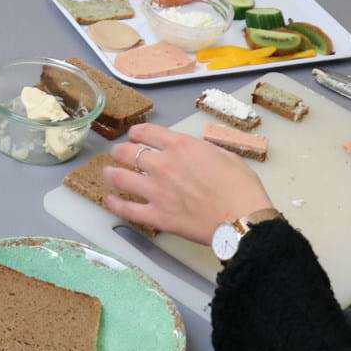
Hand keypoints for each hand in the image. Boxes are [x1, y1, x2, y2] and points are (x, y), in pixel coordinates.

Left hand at [98, 123, 274, 245]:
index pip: (146, 132)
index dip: (136, 133)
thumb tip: (194, 153)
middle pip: (127, 153)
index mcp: (180, 146)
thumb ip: (203, 151)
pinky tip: (109, 200)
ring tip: (108, 173)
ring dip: (111, 173)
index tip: (134, 136)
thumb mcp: (224, 155)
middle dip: (120, 152)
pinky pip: (128, 209)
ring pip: (120, 177)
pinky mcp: (157, 216)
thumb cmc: (241, 186)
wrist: (242, 218)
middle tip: (118, 154)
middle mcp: (162, 164)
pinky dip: (115, 204)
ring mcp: (156, 191)